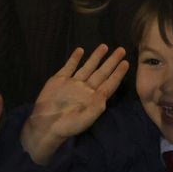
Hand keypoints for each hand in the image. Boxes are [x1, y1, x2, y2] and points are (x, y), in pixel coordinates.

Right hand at [22, 46, 127, 164]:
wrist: (45, 125)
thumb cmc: (68, 126)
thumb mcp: (86, 119)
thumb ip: (97, 106)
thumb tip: (105, 94)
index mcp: (94, 98)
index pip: (110, 83)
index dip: (118, 73)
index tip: (126, 63)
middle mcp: (86, 88)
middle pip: (102, 72)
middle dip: (111, 61)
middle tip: (121, 50)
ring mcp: (73, 83)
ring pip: (88, 67)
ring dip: (96, 57)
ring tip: (104, 46)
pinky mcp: (60, 80)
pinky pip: (69, 66)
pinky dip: (75, 58)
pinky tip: (80, 50)